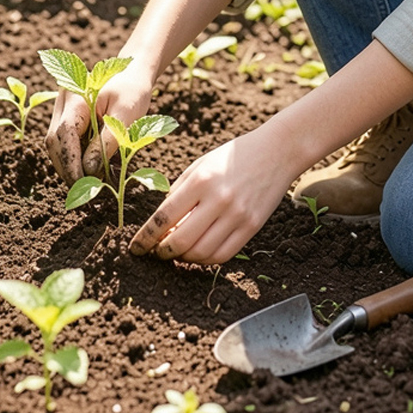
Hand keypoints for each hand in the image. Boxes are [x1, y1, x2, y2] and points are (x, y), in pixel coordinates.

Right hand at [44, 61, 154, 184]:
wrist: (132, 73)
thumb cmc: (133, 91)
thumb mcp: (127, 115)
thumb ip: (108, 141)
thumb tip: (88, 170)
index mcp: (78, 95)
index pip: (65, 133)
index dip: (70, 161)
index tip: (81, 182)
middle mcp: (63, 100)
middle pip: (54, 140)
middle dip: (67, 168)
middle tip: (84, 191)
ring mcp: (61, 108)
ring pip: (55, 143)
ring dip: (67, 166)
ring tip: (86, 185)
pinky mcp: (65, 116)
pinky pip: (63, 141)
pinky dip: (72, 158)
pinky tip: (85, 172)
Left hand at [128, 126, 297, 263]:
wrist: (276, 152)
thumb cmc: (232, 157)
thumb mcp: (199, 165)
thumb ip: (178, 193)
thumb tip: (160, 226)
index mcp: (200, 181)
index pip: (164, 218)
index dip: (145, 238)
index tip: (136, 248)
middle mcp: (218, 200)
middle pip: (180, 241)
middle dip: (162, 252)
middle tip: (156, 252)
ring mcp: (237, 215)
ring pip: (201, 252)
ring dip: (183, 258)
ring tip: (177, 252)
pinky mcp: (252, 227)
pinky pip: (223, 255)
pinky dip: (205, 260)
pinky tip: (198, 253)